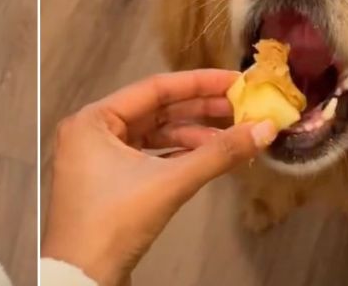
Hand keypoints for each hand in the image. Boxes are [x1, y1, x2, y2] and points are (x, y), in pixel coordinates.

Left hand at [40, 70, 277, 284]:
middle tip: (243, 107)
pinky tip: (208, 156)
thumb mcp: (170, 182)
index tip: (236, 80)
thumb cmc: (115, 221)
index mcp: (93, 119)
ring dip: (192, 136)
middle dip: (200, 110)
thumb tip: (265, 129)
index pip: (154, 89)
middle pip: (154, 110)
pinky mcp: (107, 181)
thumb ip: (219, 153)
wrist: (82, 277)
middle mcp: (91, 131)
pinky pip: (147, 157)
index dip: (199, 83)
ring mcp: (97, 157)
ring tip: (233, 136)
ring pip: (152, 135)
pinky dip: (176, 156)